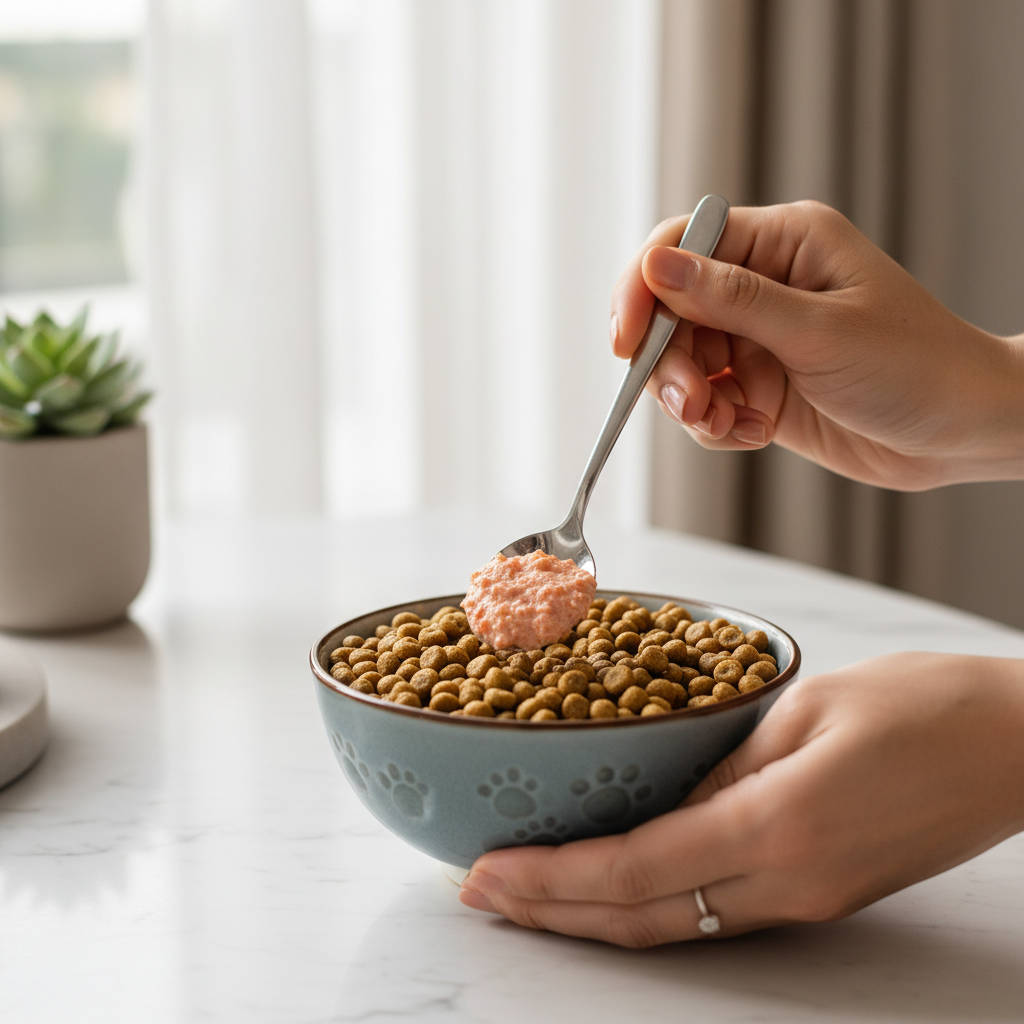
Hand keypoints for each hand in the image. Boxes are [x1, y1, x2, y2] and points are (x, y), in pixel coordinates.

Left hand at [459, 654, 1023, 946]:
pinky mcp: (819, 894)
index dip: (549, 879)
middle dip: (551, 912)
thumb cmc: (920, 706)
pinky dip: (647, 904)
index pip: (633, 871)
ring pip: (674, 926)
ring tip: (527, 894)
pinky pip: (714, 912)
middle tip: (480, 893)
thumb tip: (660, 800)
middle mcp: (786, 883)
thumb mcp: (805, 710)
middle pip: (641, 918)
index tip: (485, 872)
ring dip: (590, 915)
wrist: (1014, 745)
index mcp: (777, 828)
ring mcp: (805, 900)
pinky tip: (611, 883)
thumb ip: (723, 763)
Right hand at [611, 201, 1023, 488]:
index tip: (626, 342)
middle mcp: (764, 286)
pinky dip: (714, 425)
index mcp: (782, 244)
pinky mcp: (758, 386)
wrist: (961, 432)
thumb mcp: (818, 331)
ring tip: (727, 424)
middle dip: (671, 363)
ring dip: (690, 401)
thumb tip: (656, 267)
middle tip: (691, 403)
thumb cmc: (915, 366)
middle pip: (672, 312)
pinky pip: (705, 402)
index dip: (643, 288)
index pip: (683, 245)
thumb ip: (732, 300)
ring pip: (681, 363)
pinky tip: (752, 432)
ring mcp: (759, 338)